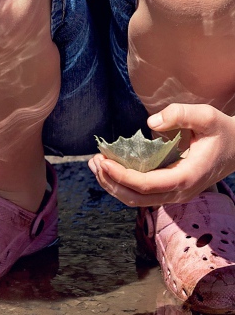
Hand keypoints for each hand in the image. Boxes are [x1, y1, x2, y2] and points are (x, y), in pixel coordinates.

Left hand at [88, 103, 234, 206]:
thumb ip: (180, 114)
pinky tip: (111, 167)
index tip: (103, 160)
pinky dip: (123, 184)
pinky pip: (142, 194)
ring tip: (96, 164)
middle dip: (110, 182)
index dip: (121, 176)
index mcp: (187, 177)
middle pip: (136, 198)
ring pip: (137, 200)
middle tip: (94, 161)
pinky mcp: (171, 190)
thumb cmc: (222, 131)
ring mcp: (175, 194)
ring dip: (113, 185)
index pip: (146, 185)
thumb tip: (150, 124)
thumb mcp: (206, 116)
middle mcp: (180, 192)